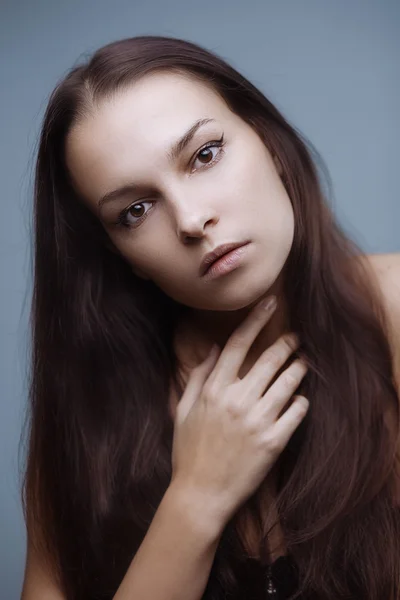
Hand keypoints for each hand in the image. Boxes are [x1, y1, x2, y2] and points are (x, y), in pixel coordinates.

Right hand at [170, 296, 308, 526]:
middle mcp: (237, 400)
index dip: (256, 319)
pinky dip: (302, 402)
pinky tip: (301, 399)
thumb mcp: (182, 410)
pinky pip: (297, 413)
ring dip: (300, 368)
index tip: (270, 303)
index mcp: (214, 389)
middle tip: (297, 338)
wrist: (200, 494)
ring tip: (304, 362)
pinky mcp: (273, 442)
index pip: (239, 343)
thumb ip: (198, 376)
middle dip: (287, 343)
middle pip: (270, 358)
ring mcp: (257, 421)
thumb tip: (214, 349)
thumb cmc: (188, 452)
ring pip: (288, 382)